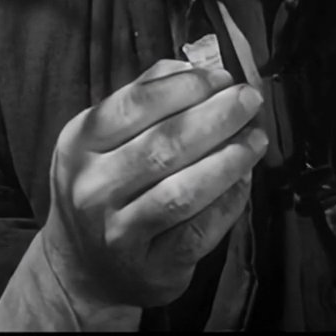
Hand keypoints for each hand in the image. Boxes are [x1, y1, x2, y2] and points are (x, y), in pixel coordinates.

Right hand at [41, 58, 268, 310]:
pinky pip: (199, 231)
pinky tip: (244, 180)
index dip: (186, 87)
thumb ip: (143, 96)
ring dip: (229, 160)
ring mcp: (119, 232)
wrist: (83, 269)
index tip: (222, 78)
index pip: (136, 104)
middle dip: (217, 117)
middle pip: (164, 145)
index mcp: (79, 143)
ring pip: (183, 192)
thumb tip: (194, 66)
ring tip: (256, 139)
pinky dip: (228, 202)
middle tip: (250, 100)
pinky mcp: (152, 267)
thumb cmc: (103, 186)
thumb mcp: (102, 137)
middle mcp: (93, 188)